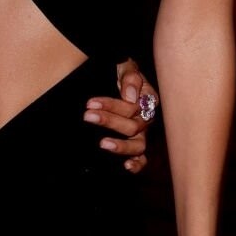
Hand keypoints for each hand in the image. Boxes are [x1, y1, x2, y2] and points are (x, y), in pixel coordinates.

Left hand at [83, 60, 155, 174]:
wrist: (119, 80)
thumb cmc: (124, 76)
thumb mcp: (126, 68)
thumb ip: (130, 78)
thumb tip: (130, 97)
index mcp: (148, 100)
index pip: (132, 107)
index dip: (112, 105)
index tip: (90, 103)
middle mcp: (147, 120)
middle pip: (133, 126)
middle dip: (109, 121)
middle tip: (88, 115)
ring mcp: (142, 134)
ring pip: (138, 145)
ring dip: (120, 145)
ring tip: (102, 144)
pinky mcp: (137, 146)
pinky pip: (142, 159)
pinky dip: (137, 164)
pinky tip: (127, 166)